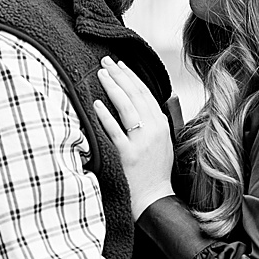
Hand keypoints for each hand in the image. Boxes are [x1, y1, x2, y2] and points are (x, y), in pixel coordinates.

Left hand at [92, 58, 175, 216]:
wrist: (154, 197)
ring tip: (101, 74)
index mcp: (161, 125)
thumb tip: (138, 103)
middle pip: (136, 95)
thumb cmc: (154, 171)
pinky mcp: (129, 155)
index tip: (119, 64)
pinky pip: (115, 131)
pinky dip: (106, 116)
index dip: (131, 77)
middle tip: (106, 61)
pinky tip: (96, 104)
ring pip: (127, 108)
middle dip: (120, 75)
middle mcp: (154, 130)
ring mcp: (142, 142)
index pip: (146, 94)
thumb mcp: (161, 143)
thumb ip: (152, 123)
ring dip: (113, 88)